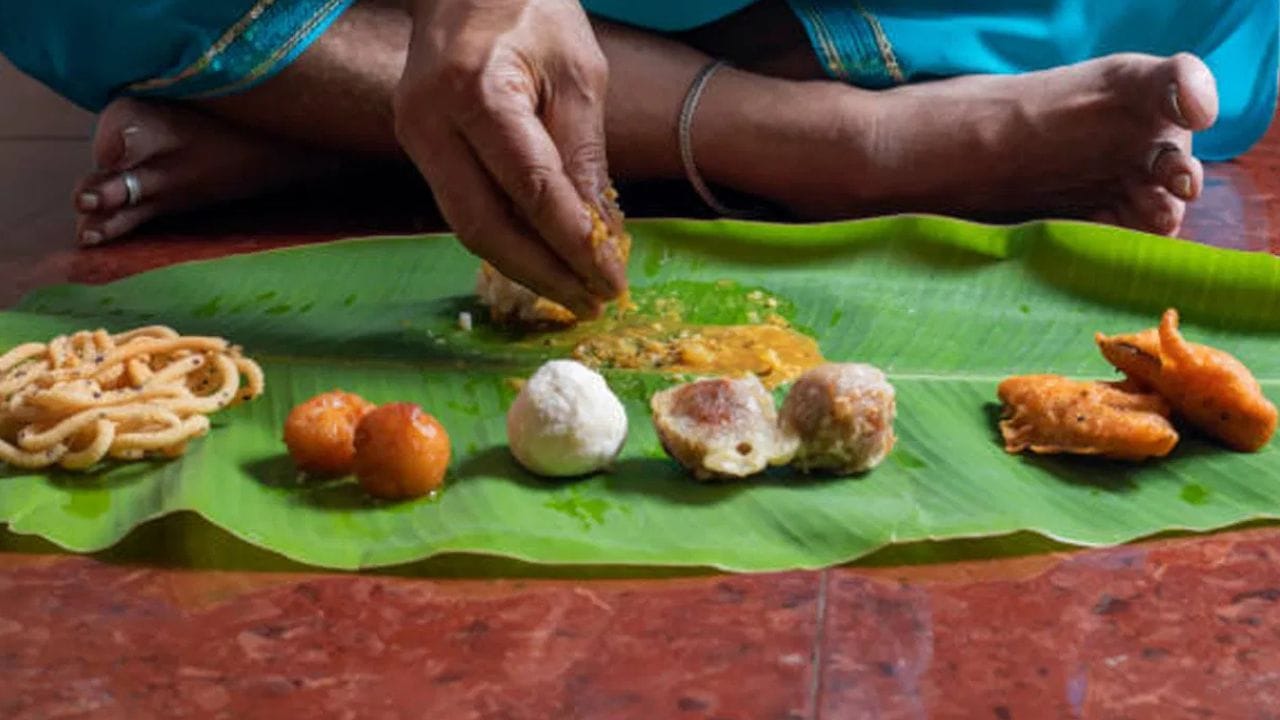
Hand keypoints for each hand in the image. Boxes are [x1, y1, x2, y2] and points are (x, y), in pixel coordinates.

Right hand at [395, 0, 623, 317]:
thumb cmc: (531, 9)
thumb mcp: (577, 74)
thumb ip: (584, 156)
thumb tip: (601, 237)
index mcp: (477, 91)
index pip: (531, 191)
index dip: (573, 245)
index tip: (611, 281)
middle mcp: (431, 120)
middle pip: (485, 227)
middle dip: (543, 274)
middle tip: (591, 301)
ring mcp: (414, 136)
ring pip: (468, 227)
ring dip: (523, 266)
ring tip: (574, 290)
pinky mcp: (417, 146)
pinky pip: (463, 206)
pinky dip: (506, 238)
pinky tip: (543, 257)